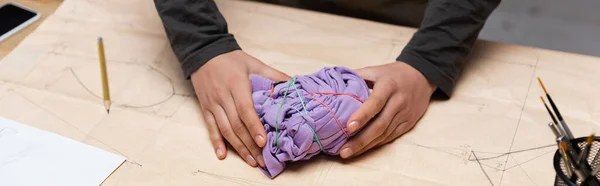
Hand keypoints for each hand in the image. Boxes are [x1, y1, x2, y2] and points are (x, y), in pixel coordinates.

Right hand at [191, 50, 290, 166]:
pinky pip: (210, 127)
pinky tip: (222, 155)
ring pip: (225, 130)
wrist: (204, 53)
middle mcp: (223, 97)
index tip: (263, 142)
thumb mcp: (254, 63)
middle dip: (250, 144)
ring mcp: (212, 104)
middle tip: (262, 159)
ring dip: (238, 147)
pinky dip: (216, 142)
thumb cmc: (231, 59)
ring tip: (250, 160)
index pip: (245, 110)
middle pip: (236, 125)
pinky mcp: (205, 108)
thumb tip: (294, 84)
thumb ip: (273, 75)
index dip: (254, 126)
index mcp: (237, 85)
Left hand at [339, 62, 436, 158]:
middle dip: (360, 140)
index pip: (375, 102)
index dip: (362, 115)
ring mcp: (405, 114)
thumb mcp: (374, 70)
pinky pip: (390, 137)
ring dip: (366, 146)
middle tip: (343, 150)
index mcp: (388, 85)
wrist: (421, 76)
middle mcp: (398, 101)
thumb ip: (355, 77)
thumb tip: (331, 86)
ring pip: (385, 135)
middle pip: (380, 125)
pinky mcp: (408, 124)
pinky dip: (375, 145)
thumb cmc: (392, 74)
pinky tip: (361, 150)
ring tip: (347, 153)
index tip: (348, 127)